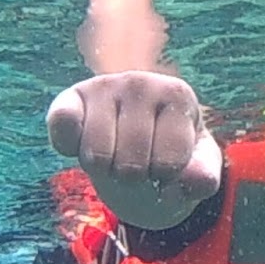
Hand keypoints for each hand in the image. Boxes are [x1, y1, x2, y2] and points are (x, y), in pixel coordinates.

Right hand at [46, 72, 221, 225]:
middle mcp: (141, 82)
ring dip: (104, 170)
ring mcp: (103, 86)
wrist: (136, 138)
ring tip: (115, 155)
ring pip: (97, 157)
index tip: (167, 164)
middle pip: (131, 165)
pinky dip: (66, 147)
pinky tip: (79, 145)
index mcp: (178, 95)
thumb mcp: (195, 168)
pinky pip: (61, 125)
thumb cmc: (171, 153)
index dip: (165, 179)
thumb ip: (204, 178)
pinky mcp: (70, 98)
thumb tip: (197, 181)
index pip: (169, 164)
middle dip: (133, 178)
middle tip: (137, 162)